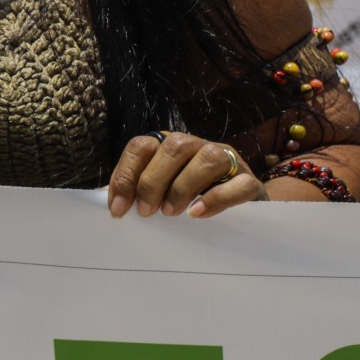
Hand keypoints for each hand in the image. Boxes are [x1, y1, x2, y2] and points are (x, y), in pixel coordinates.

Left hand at [107, 131, 266, 219]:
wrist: (247, 208)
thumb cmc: (195, 198)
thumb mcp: (165, 192)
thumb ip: (140, 192)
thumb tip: (110, 204)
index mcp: (170, 146)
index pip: (141, 146)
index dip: (125, 174)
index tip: (118, 209)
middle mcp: (197, 146)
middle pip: (173, 147)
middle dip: (153, 180)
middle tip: (145, 212)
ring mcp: (227, 160)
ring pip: (208, 157)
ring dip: (183, 186)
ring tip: (170, 213)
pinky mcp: (250, 181)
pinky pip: (238, 183)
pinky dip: (217, 198)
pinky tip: (198, 214)